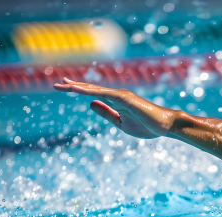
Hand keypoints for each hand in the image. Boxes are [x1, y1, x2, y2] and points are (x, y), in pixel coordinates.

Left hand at [53, 78, 175, 138]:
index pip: (94, 94)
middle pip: (91, 89)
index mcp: (116, 101)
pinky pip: (103, 93)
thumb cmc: (146, 125)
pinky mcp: (124, 98)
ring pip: (95, 89)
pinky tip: (76, 89)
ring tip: (62, 85)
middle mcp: (116, 95)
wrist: (165, 126)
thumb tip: (90, 104)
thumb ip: (106, 113)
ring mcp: (120, 95)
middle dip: (73, 86)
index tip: (65, 87)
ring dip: (78, 87)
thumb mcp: (121, 123)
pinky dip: (89, 90)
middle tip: (57, 84)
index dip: (79, 90)